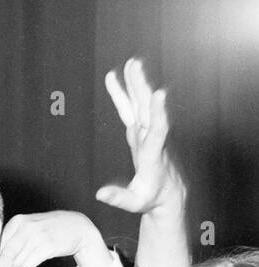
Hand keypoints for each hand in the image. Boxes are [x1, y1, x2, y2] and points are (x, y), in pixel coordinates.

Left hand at [0, 211, 113, 266]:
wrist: (77, 227)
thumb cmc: (49, 230)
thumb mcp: (29, 226)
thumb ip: (13, 238)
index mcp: (18, 221)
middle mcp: (26, 226)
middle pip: (6, 253)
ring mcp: (38, 236)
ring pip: (16, 260)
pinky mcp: (47, 246)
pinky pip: (28, 264)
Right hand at [96, 58, 184, 218]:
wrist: (166, 192)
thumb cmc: (151, 198)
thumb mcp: (135, 203)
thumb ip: (119, 198)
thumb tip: (100, 194)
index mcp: (153, 154)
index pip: (158, 130)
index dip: (158, 112)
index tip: (159, 94)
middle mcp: (151, 138)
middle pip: (146, 109)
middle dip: (141, 87)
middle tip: (135, 67)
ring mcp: (145, 132)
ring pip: (140, 104)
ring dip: (135, 84)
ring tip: (130, 64)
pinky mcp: (139, 131)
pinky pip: (130, 109)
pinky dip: (123, 94)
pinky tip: (115, 79)